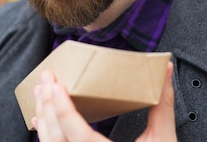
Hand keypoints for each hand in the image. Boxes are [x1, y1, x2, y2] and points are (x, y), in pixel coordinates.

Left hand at [32, 62, 176, 141]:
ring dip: (44, 117)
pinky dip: (46, 134)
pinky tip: (42, 120)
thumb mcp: (163, 140)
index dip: (64, 109)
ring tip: (42, 92)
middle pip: (57, 137)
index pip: (79, 135)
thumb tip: (165, 72)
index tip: (57, 85)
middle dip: (47, 105)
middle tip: (47, 78)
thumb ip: (162, 106)